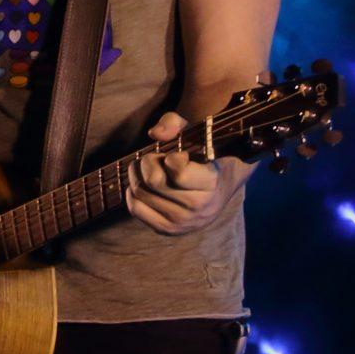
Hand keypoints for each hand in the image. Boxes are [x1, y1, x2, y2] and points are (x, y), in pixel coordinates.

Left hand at [126, 112, 235, 235]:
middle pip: (153, 181)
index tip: (181, 155)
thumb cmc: (207, 156)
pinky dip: (132, 193)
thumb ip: (177, 123)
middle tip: (158, 158)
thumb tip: (154, 134)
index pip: (177, 171)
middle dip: (149, 162)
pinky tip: (142, 184)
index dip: (172, 156)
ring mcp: (182, 222)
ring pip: (140, 193)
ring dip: (138, 175)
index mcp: (211, 183)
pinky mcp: (168, 230)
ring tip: (150, 169)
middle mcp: (198, 207)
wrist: (222, 190)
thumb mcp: (199, 132)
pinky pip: (136, 209)